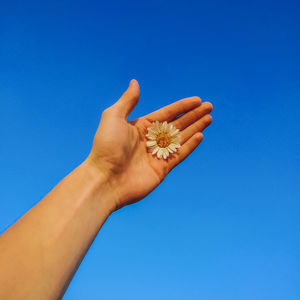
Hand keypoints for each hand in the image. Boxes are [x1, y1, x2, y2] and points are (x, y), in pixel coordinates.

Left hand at [86, 80, 212, 209]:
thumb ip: (127, 101)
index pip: (167, 113)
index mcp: (141, 126)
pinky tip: (200, 135)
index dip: (182, 106)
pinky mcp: (162, 168)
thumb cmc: (107, 147)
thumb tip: (135, 82)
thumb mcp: (113, 117)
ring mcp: (157, 154)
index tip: (197, 100)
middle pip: (177, 124)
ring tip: (209, 118)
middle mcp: (150, 139)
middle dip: (193, 115)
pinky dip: (190, 145)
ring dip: (195, 127)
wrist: (105, 179)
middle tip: (209, 106)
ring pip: (181, 138)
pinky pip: (179, 154)